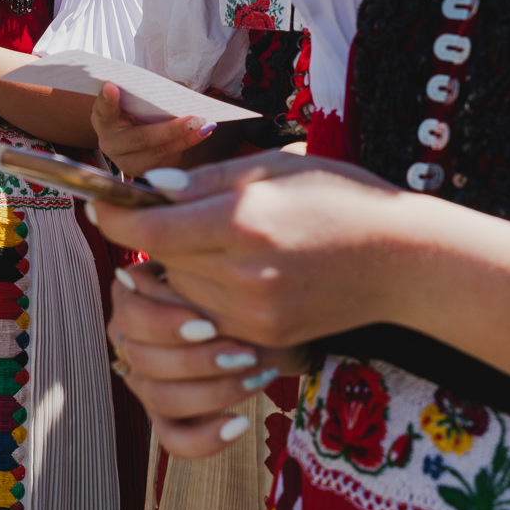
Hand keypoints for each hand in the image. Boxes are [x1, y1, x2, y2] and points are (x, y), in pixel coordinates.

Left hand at [89, 151, 417, 352]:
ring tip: (222, 244)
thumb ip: (206, 182)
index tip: (102, 206)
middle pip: (162, 263)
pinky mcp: (268, 341)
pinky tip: (242, 272)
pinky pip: (212, 318)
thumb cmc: (341, 197)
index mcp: (243, 221)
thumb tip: (150, 191)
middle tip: (179, 217)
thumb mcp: (273, 168)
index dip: (115, 219)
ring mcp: (256, 314)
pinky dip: (211, 297)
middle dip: (159, 241)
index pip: (148, 232)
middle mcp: (244, 273)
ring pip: (183, 294)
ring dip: (185, 270)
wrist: (407, 261)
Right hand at [92, 82, 215, 177]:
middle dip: (171, 130)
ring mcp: (125, 163)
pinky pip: (165, 163)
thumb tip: (174, 92)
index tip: (111, 86)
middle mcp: (110, 144)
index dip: (107, 100)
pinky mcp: (142, 174)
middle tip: (194, 119)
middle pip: (141, 139)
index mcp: (104, 120)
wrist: (131, 131)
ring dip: (184, 141)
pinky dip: (184, 148)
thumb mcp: (133, 99)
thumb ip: (144, 95)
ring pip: (157, 155)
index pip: (103, 110)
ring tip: (204, 128)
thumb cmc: (133, 109)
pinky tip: (200, 136)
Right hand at [107, 261, 305, 457]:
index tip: (210, 325)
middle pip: (144, 360)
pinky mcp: (166, 415)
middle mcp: (129, 340)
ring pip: (160, 398)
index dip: (165, 324)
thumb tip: (179, 271)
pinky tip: (240, 423)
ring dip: (213, 392)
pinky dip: (206, 438)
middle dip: (199, 361)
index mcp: (130, 296)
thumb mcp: (216, 273)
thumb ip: (192, 273)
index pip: (130, 316)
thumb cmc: (239, 286)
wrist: (274, 315)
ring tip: (257, 377)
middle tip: (247, 354)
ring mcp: (145, 380)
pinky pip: (173, 439)